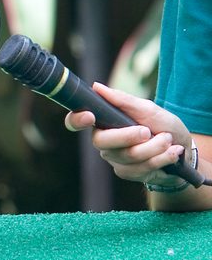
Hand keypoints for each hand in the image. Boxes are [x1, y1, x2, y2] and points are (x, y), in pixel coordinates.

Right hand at [64, 82, 188, 186]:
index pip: (75, 122)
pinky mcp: (127, 173)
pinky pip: (140, 168)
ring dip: (155, 147)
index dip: (76, 120)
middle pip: (102, 141)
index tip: (89, 116)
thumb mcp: (148, 108)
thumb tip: (96, 87)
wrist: (184, 149)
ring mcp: (114, 158)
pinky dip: (161, 159)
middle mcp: (103, 141)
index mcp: (103, 122)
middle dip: (130, 136)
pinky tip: (172, 154)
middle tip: (149, 131)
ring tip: (168, 140)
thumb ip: (122, 100)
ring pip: (127, 156)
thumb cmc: (163, 125)